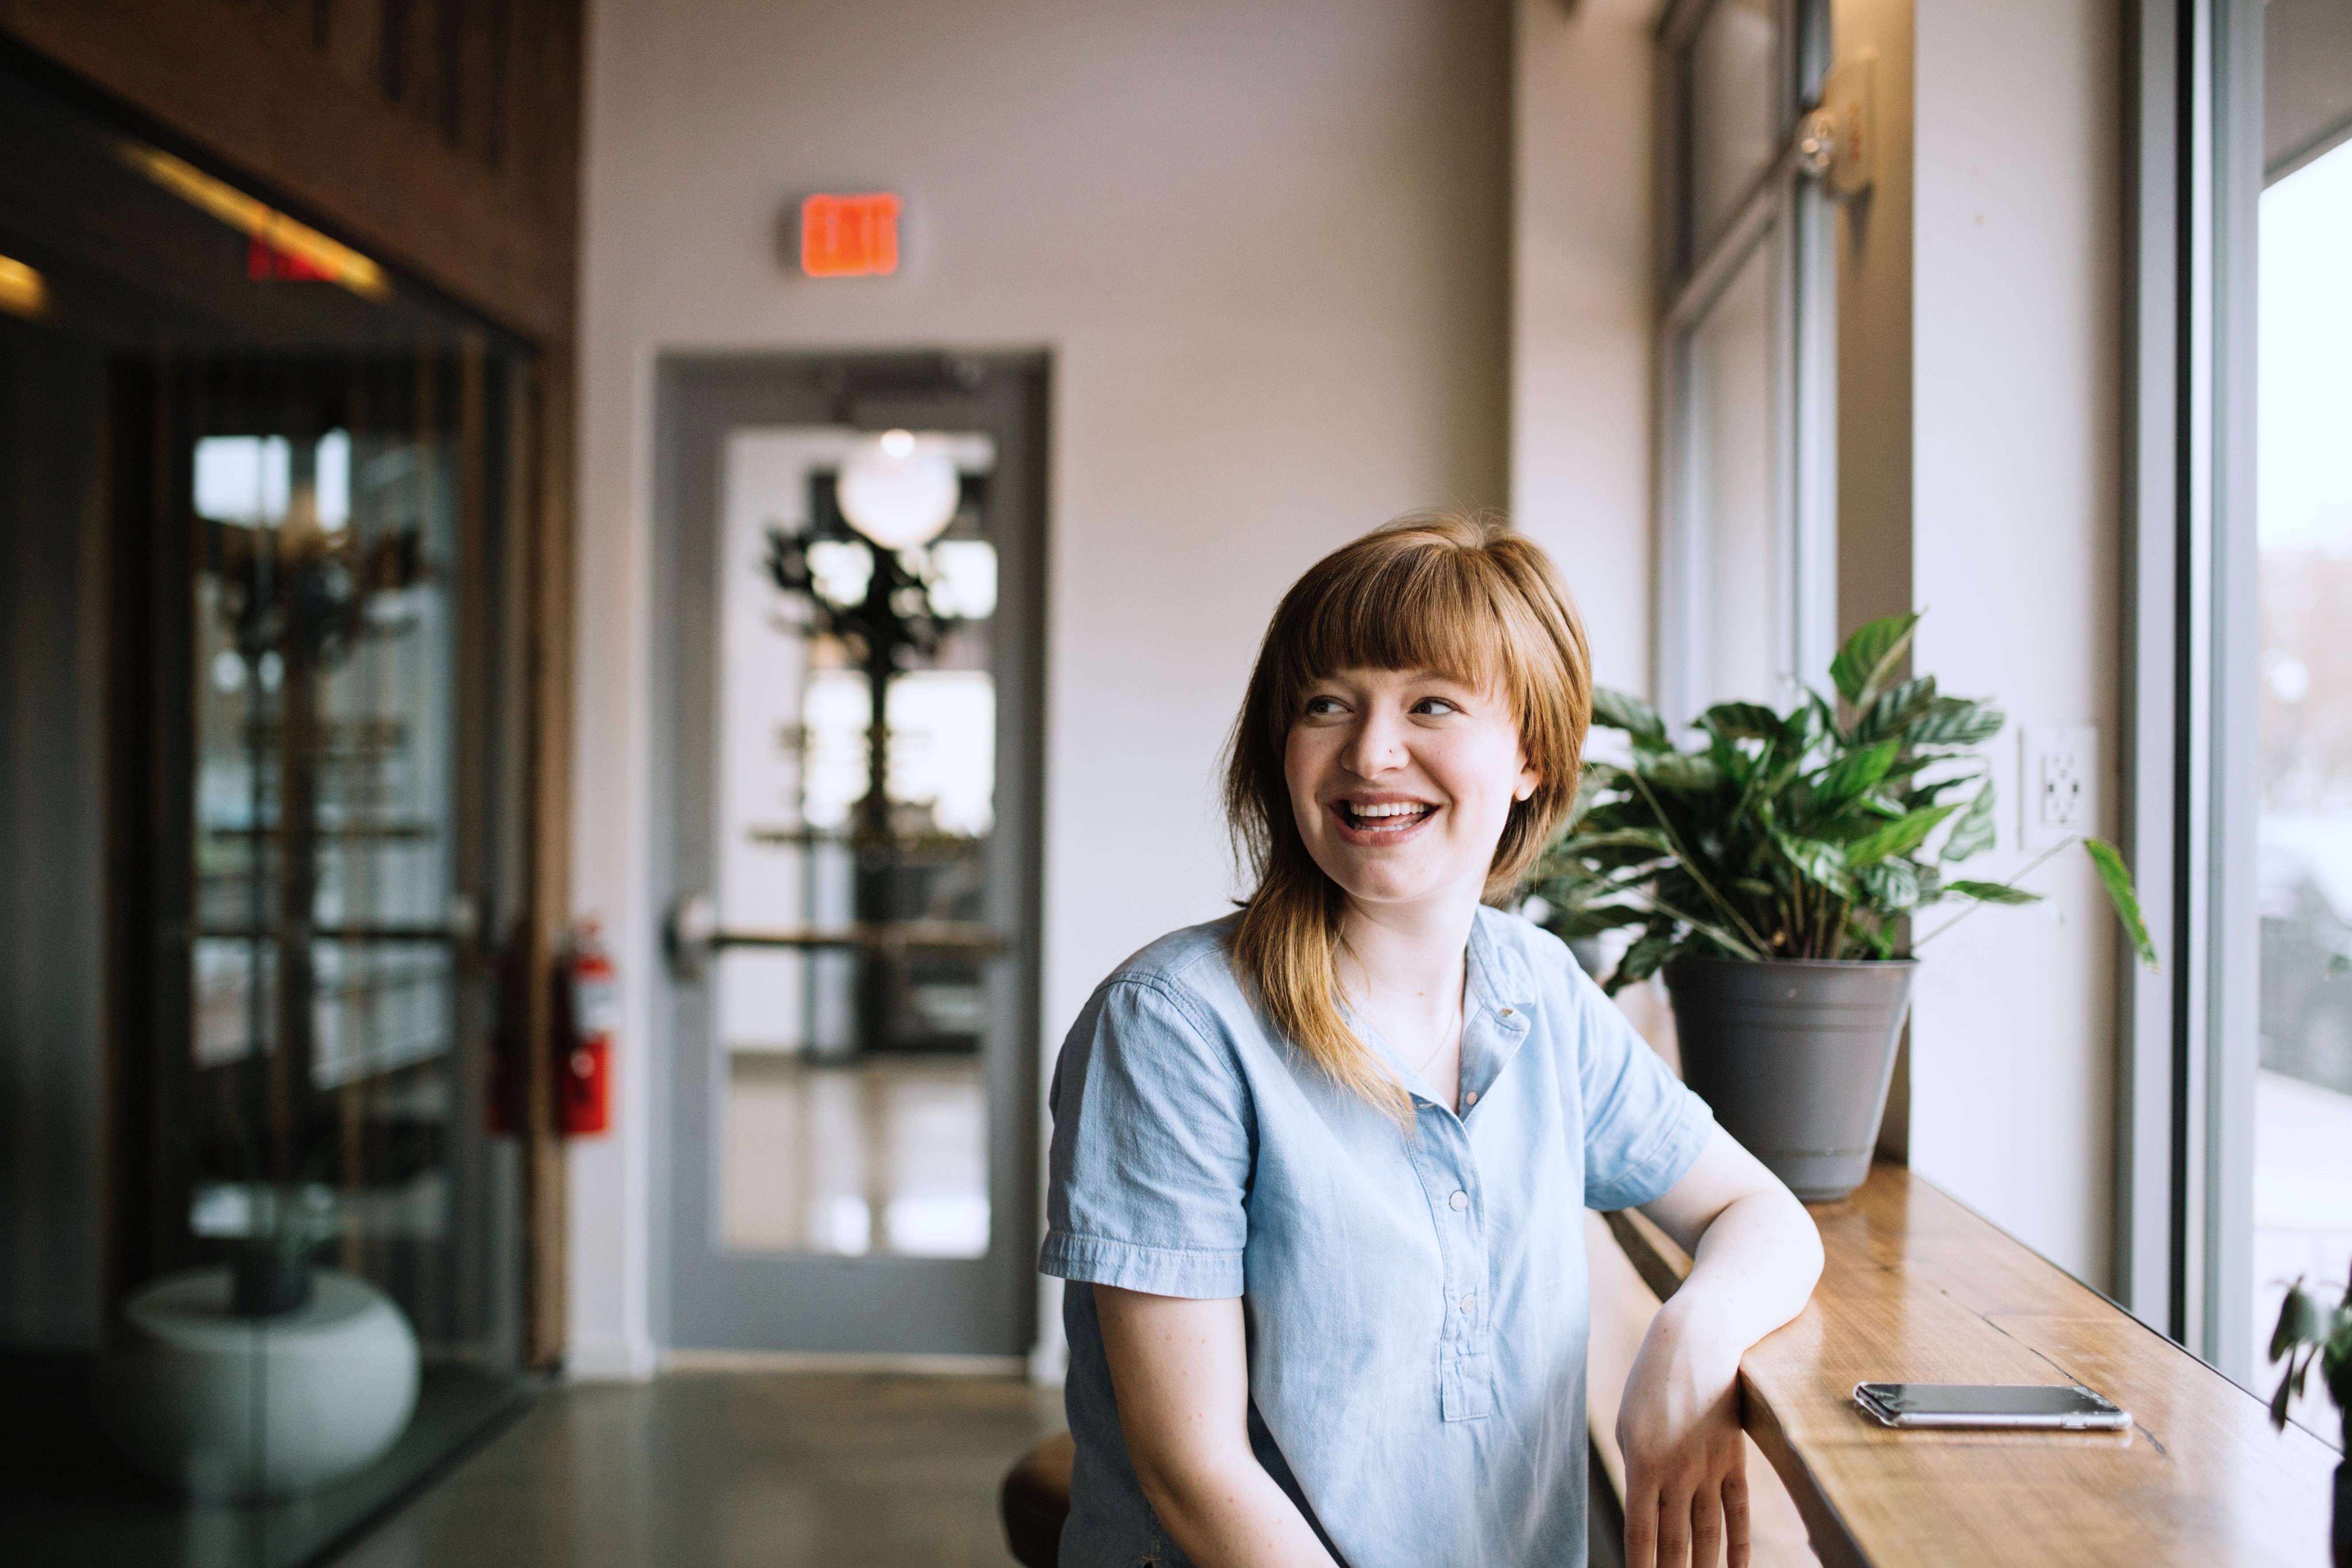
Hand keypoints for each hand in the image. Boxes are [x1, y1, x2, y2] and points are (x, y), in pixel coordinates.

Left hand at [1615, 1299, 1750, 1567]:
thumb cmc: (1651, 1383)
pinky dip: (1738, 1547)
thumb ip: (1637, 1471)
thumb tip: (1644, 1512)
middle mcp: (1676, 1472)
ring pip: (1708, 1536)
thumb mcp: (1628, 1425)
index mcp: (1641, 1464)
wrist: (1697, 1342)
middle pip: (1675, 1544)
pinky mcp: (1734, 1461)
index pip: (1641, 1534)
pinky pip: (1737, 1513)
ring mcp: (1709, 1469)